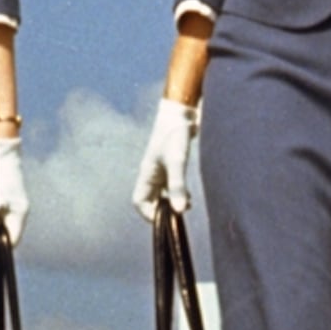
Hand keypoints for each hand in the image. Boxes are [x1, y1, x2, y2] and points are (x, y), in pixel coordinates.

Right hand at [132, 97, 198, 221]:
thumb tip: (180, 212)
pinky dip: (179, 193)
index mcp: (147, 174)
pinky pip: (170, 185)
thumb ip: (178, 186)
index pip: (139, 202)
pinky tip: (190, 196)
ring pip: (161, 193)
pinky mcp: (172, 163)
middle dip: (163, 210)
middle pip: (150, 200)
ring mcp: (162, 168)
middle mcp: (152, 173)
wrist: (183, 112)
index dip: (149, 213)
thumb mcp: (177, 161)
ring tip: (187, 205)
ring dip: (172, 202)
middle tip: (179, 213)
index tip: (167, 217)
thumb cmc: (175, 134)